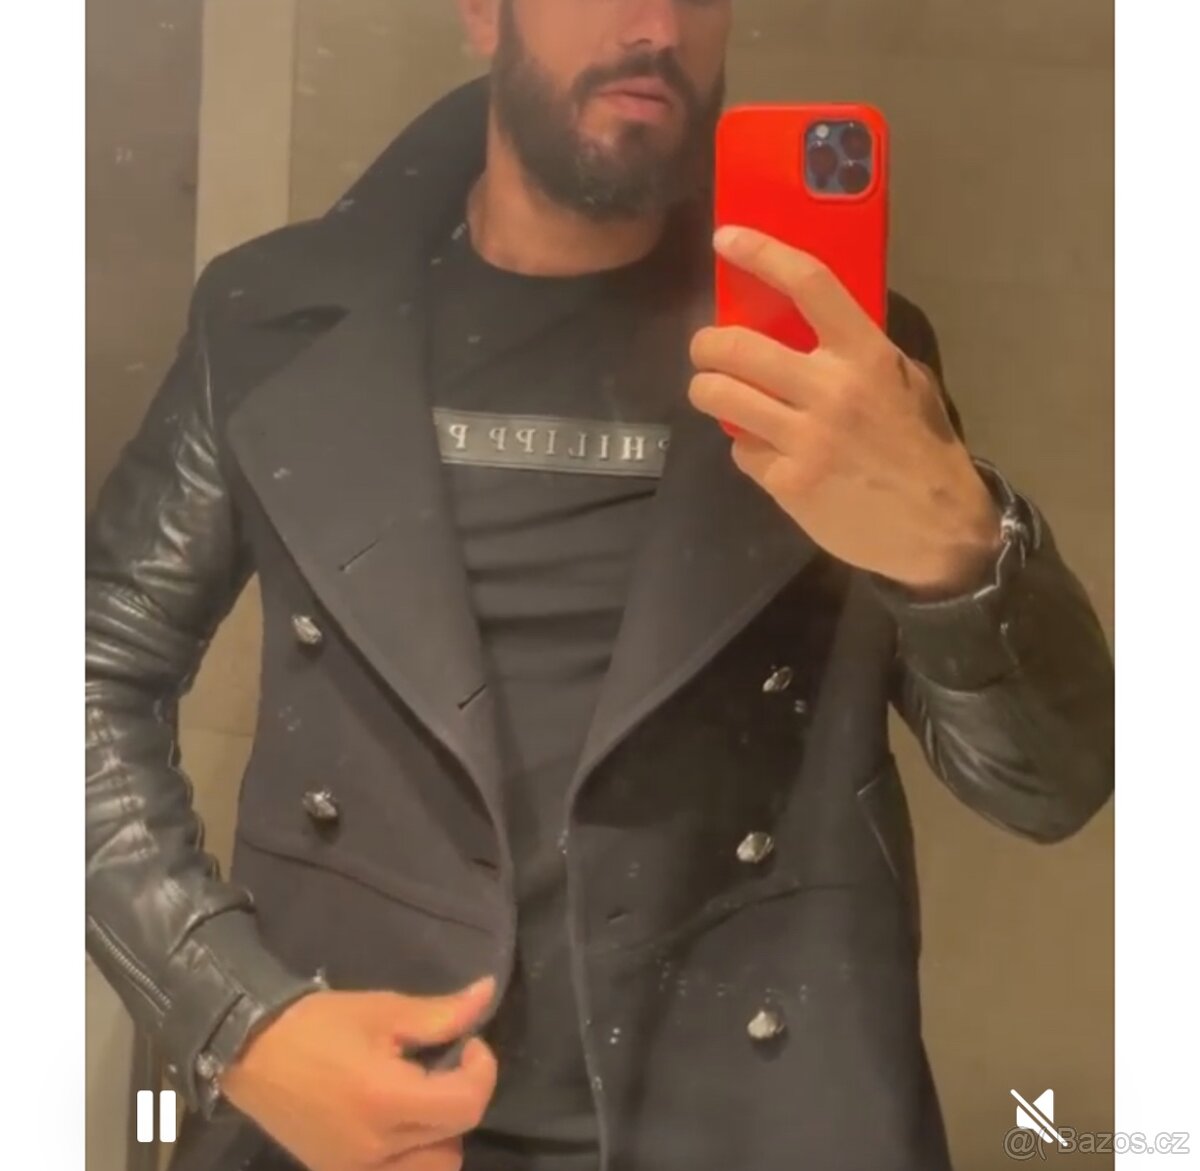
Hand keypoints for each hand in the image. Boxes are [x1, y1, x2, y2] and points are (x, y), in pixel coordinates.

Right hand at [219, 977, 497, 1170]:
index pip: (466, 1106)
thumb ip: (441, 1014)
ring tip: (421, 1098)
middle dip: (461, 1101)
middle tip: (443, 1069)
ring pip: (433, 1170)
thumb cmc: (318, 1024)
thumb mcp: (384, 1011)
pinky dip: (413, 1157)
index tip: (470, 1045)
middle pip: (454, 1140)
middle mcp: (374, 1150)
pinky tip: (400, 1123)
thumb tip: (488, 994)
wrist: (251, 1052)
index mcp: (385, 1101)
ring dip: (441, 1136)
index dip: (482, 1072)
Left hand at [690, 226, 1001, 597]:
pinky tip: (767, 454)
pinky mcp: (788, 483)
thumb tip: (804, 328)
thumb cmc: (921, 448)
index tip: (726, 239)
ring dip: (708, 391)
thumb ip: (858, 353)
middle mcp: (831, 391)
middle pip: (737, 347)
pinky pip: (742, 451)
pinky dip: (746, 448)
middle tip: (707, 349)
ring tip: (716, 393)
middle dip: (706, 345)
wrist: (939, 528)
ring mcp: (806, 440)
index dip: (762, 254)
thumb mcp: (906, 383)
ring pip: (721, 398)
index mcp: (866, 355)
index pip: (809, 284)